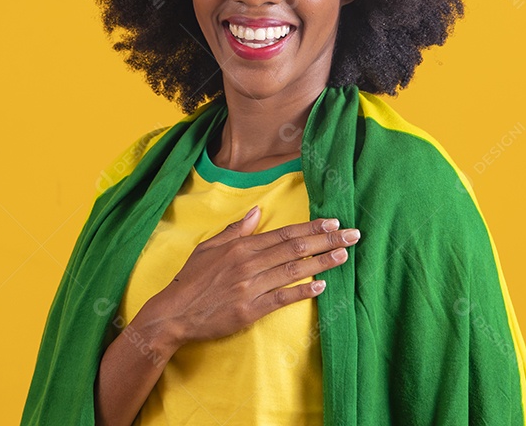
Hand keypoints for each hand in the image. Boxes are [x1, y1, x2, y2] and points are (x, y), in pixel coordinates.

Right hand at [143, 205, 359, 346]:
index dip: (311, 227)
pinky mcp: (250, 310)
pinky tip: (321, 286)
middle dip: (326, 240)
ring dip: (322, 262)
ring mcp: (250, 287)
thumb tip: (258, 211)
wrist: (174, 313)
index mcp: (241, 247)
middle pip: (295, 248)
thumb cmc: (191, 280)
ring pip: (293, 271)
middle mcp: (248, 264)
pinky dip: (302, 291)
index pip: (284, 233)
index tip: (333, 221)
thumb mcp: (209, 247)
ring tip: (344, 256)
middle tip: (352, 235)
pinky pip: (282, 298)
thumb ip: (236, 229)